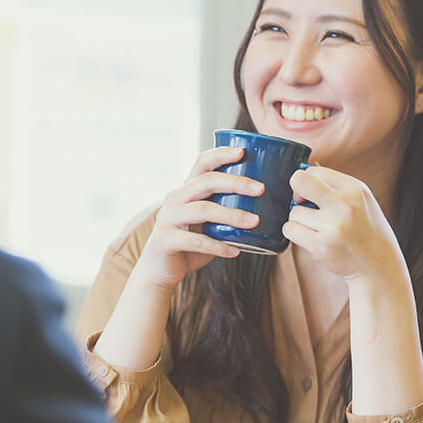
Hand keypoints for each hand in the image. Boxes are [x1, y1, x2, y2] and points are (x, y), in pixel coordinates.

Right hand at [132, 146, 264, 291]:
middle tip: (260, 189)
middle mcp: (174, 199)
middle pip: (205, 182)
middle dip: (235, 183)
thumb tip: (263, 206)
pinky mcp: (165, 240)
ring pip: (202, 210)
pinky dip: (218, 246)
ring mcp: (167, 219)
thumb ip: (223, 210)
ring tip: (254, 222)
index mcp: (185, 190)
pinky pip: (196, 241)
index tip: (242, 152)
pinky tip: (234, 251)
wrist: (159, 270)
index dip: (220, 154)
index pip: (201, 163)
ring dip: (231, 215)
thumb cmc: (190, 244)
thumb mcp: (206, 223)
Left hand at [283, 165, 406, 282]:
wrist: (379, 265)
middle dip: (294, 192)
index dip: (307, 182)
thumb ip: (335, 185)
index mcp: (354, 188)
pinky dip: (295, 233)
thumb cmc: (366, 231)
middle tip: (301, 204)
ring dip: (299, 220)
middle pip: (299, 181)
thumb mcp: (361, 201)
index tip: (310, 194)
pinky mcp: (321, 246)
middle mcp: (344, 204)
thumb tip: (306, 167)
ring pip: (293, 212)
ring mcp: (332, 226)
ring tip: (317, 229)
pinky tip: (311, 238)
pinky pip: (290, 230)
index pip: (314, 171)